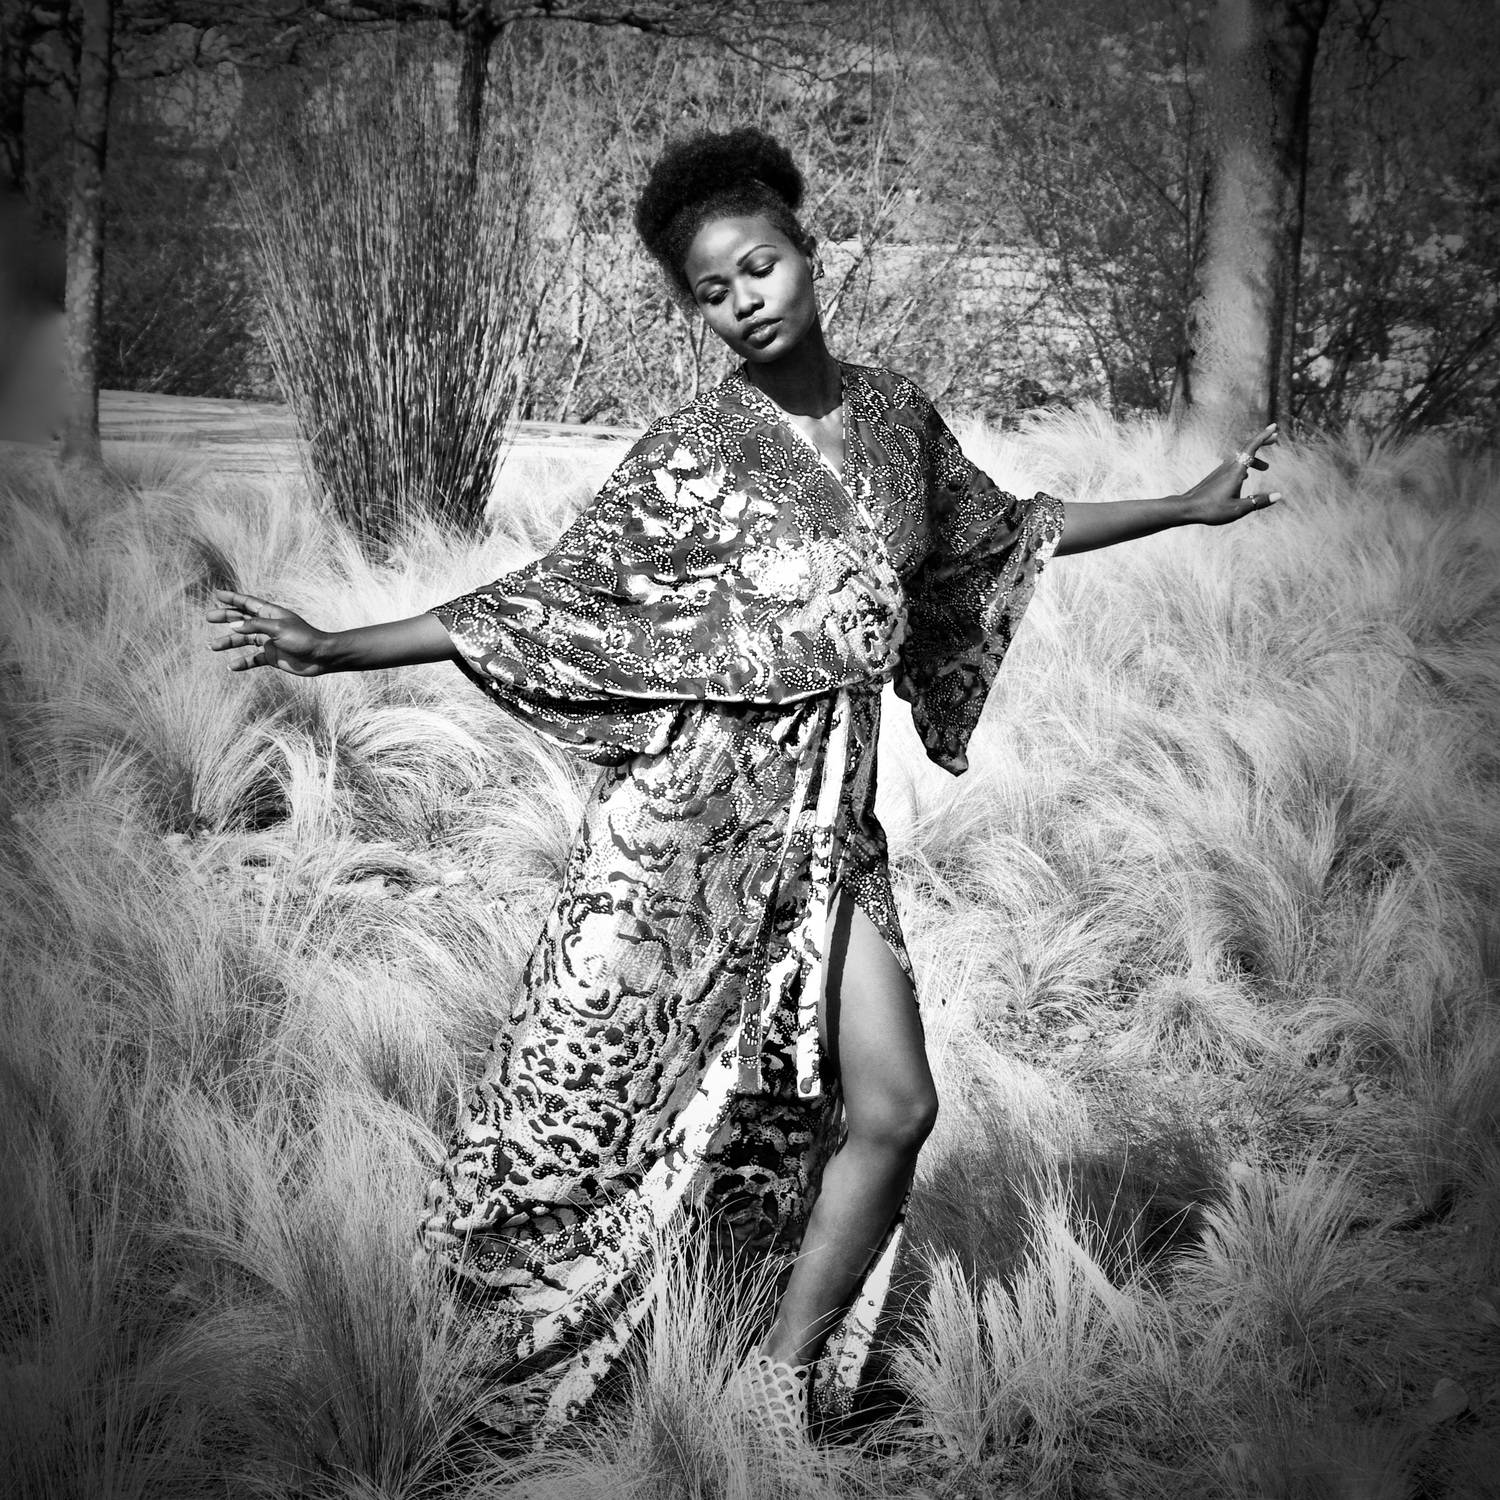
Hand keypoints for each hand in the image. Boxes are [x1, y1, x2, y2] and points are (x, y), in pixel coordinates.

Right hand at [207, 590, 331, 675]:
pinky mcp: (273, 657)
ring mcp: (270, 641)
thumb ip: (255, 626)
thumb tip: (233, 625)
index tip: (216, 594)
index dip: (233, 598)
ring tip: (212, 646)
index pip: (248, 603)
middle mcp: (268, 626)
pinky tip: (232, 666)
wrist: (321, 657)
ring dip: (229, 642)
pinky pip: (254, 659)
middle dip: (226, 618)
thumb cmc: (303, 638)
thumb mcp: (278, 628)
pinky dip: (243, 662)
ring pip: (244, 640)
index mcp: (271, 613)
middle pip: (242, 620)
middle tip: (208, 618)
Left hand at [1183, 423, 1282, 525]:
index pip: (1252, 447)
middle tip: (1275, 438)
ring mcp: (1221, 471)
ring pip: (1240, 459)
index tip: (1274, 427)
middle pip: (1247, 449)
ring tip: (1265, 468)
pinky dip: (1244, 466)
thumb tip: (1278, 496)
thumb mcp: (1238, 509)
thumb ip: (1258, 502)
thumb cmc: (1211, 509)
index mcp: (1235, 471)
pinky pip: (1233, 466)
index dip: (1263, 436)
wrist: (1186, 508)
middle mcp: (1228, 467)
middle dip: (1261, 441)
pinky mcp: (1216, 476)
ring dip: (1254, 459)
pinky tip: (1246, 476)